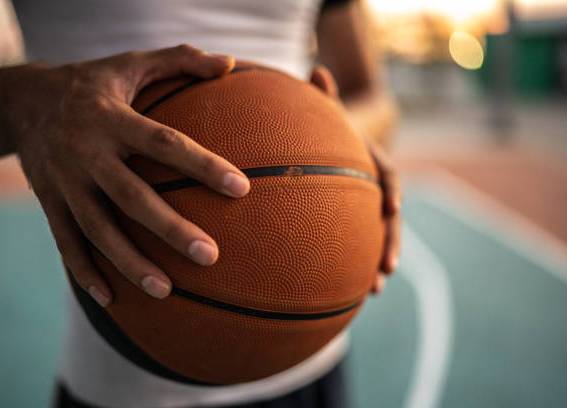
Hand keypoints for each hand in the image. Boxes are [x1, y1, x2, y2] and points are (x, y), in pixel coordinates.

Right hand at [3, 45, 249, 306]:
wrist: (21, 102)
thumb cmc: (92, 84)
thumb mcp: (130, 63)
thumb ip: (179, 60)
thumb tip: (230, 63)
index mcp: (111, 117)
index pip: (163, 142)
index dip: (201, 164)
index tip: (240, 188)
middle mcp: (86, 152)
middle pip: (131, 196)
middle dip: (170, 228)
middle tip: (210, 256)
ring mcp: (63, 182)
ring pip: (96, 229)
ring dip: (129, 263)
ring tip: (166, 292)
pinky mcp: (48, 204)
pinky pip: (64, 244)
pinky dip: (85, 273)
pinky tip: (111, 300)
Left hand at [310, 65, 400, 294]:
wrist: (344, 146)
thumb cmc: (332, 131)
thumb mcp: (329, 114)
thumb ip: (325, 98)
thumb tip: (316, 71)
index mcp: (372, 161)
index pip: (386, 173)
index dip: (391, 187)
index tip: (392, 205)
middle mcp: (375, 188)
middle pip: (390, 217)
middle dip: (390, 241)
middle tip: (388, 266)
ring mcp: (369, 210)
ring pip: (380, 239)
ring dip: (380, 263)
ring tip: (375, 289)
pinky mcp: (358, 224)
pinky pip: (363, 247)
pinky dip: (362, 269)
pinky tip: (355, 294)